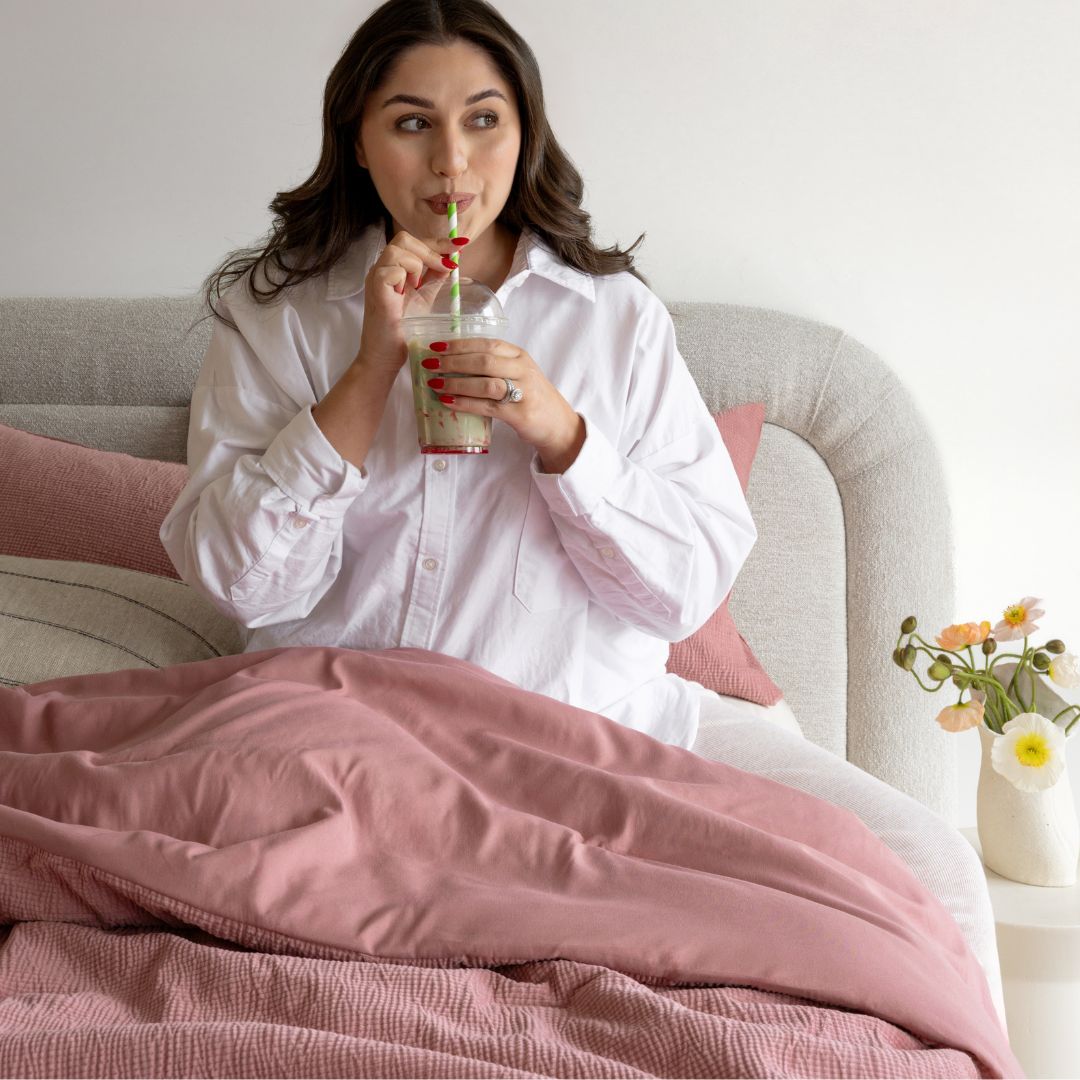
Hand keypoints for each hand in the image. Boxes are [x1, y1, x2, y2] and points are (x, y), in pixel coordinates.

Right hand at [355, 230, 456, 374]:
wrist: (385, 357)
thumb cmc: (401, 331)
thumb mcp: (423, 299)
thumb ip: (434, 279)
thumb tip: (450, 261)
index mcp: (392, 268)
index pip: (413, 242)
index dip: (437, 241)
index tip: (460, 244)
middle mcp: (381, 269)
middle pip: (404, 238)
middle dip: (431, 250)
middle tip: (447, 268)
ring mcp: (375, 278)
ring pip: (398, 250)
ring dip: (416, 266)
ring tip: (417, 288)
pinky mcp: (375, 290)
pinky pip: (392, 270)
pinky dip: (405, 278)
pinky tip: (406, 295)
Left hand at [423, 338, 585, 472]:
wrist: (558, 424)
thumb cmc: (532, 398)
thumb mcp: (518, 374)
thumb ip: (494, 366)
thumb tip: (454, 363)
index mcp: (520, 356)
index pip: (487, 343)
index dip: (460, 344)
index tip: (437, 345)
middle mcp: (523, 370)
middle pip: (484, 361)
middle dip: (453, 361)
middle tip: (431, 364)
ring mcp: (523, 392)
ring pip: (485, 383)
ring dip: (456, 383)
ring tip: (435, 384)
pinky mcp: (519, 414)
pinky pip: (487, 406)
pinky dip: (465, 403)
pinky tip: (448, 402)